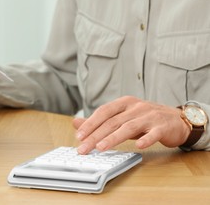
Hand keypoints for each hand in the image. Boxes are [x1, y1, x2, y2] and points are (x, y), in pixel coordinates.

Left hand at [73, 96, 190, 153]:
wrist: (176, 120)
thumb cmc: (144, 120)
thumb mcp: (121, 118)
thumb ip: (99, 121)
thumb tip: (75, 123)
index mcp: (124, 103)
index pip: (103, 112)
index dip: (90, 123)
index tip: (79, 136)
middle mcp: (136, 107)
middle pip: (112, 122)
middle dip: (96, 136)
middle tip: (84, 149)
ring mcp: (150, 116)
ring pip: (129, 127)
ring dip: (114, 138)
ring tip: (101, 147)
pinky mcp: (163, 127)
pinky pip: (153, 134)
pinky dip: (146, 139)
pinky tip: (139, 146)